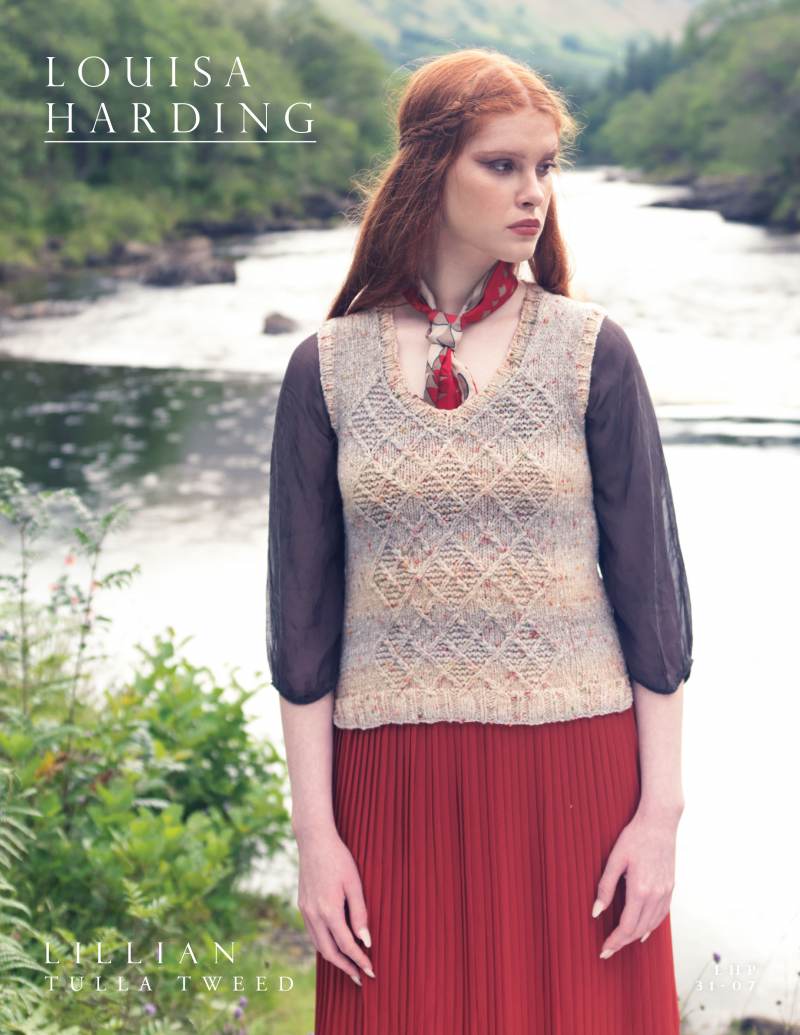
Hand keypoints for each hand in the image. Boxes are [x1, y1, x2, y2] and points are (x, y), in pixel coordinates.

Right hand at [296, 826, 374, 984]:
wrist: (313, 840)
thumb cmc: (339, 858)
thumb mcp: (354, 883)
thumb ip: (360, 913)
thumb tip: (365, 940)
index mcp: (329, 910)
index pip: (346, 945)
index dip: (359, 960)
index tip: (370, 971)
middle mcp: (314, 915)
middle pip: (329, 952)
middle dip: (345, 967)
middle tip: (360, 977)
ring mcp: (305, 911)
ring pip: (319, 945)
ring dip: (334, 958)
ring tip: (349, 966)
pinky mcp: (302, 905)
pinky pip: (313, 933)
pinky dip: (324, 944)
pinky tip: (334, 944)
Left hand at [592, 804, 681, 958]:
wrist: (660, 823)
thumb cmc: (634, 837)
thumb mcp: (615, 859)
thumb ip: (605, 887)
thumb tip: (596, 912)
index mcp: (640, 890)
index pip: (627, 927)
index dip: (615, 941)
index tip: (603, 949)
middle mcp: (656, 896)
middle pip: (639, 930)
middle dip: (622, 942)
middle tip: (608, 950)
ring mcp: (666, 892)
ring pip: (651, 925)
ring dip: (636, 937)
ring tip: (621, 942)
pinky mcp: (671, 887)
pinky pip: (661, 915)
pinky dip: (651, 927)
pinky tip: (643, 930)